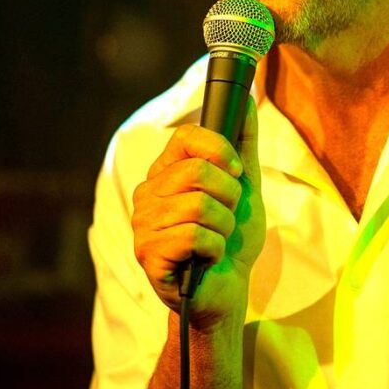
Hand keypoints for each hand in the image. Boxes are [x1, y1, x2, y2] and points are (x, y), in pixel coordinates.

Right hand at [131, 101, 264, 328]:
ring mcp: (143, 225)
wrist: (227, 289)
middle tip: (226, 219)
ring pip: (200, 206)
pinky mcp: (148, 254)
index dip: (219, 150)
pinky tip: (207, 258)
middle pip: (198, 172)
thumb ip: (243, 143)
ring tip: (217, 241)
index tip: (235, 172)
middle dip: (228, 199)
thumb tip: (245, 99)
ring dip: (223, 228)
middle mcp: (147, 194)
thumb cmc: (232, 239)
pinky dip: (214, 249)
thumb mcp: (245, 187)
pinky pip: (194, 236)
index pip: (187, 137)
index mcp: (165, 173)